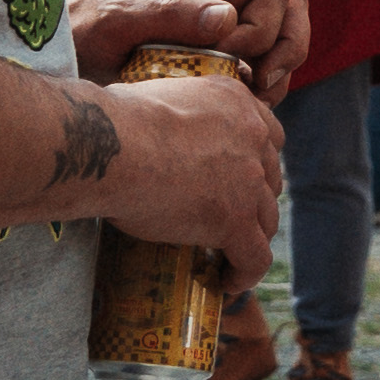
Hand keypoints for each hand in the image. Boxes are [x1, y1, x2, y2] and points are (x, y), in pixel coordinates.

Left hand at [72, 0, 308, 91]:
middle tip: (261, 84)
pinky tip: (241, 100)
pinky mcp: (222, 46)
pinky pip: (266, 58)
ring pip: (285, 34)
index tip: (231, 62)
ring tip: (254, 97)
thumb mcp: (116, 18)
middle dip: (287, 48)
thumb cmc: (82, 29)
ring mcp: (225, 16)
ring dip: (281, 69)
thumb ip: (169, 14)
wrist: (63, 50)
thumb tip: (229, 20)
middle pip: (291, 8)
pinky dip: (266, 82)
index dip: (263, 32)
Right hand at [90, 61, 287, 279]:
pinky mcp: (235, 219)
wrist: (109, 145)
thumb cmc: (113, 121)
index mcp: (235, 101)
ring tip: (229, 255)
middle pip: (270, 178)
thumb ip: (177, 113)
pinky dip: (245, 273)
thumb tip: (151, 124)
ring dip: (251, 237)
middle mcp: (252, 136)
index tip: (241, 180)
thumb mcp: (159, 97)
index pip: (268, 135)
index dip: (257, 162)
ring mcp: (248, 180)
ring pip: (267, 219)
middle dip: (254, 200)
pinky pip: (255, 257)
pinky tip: (227, 282)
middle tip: (230, 218)